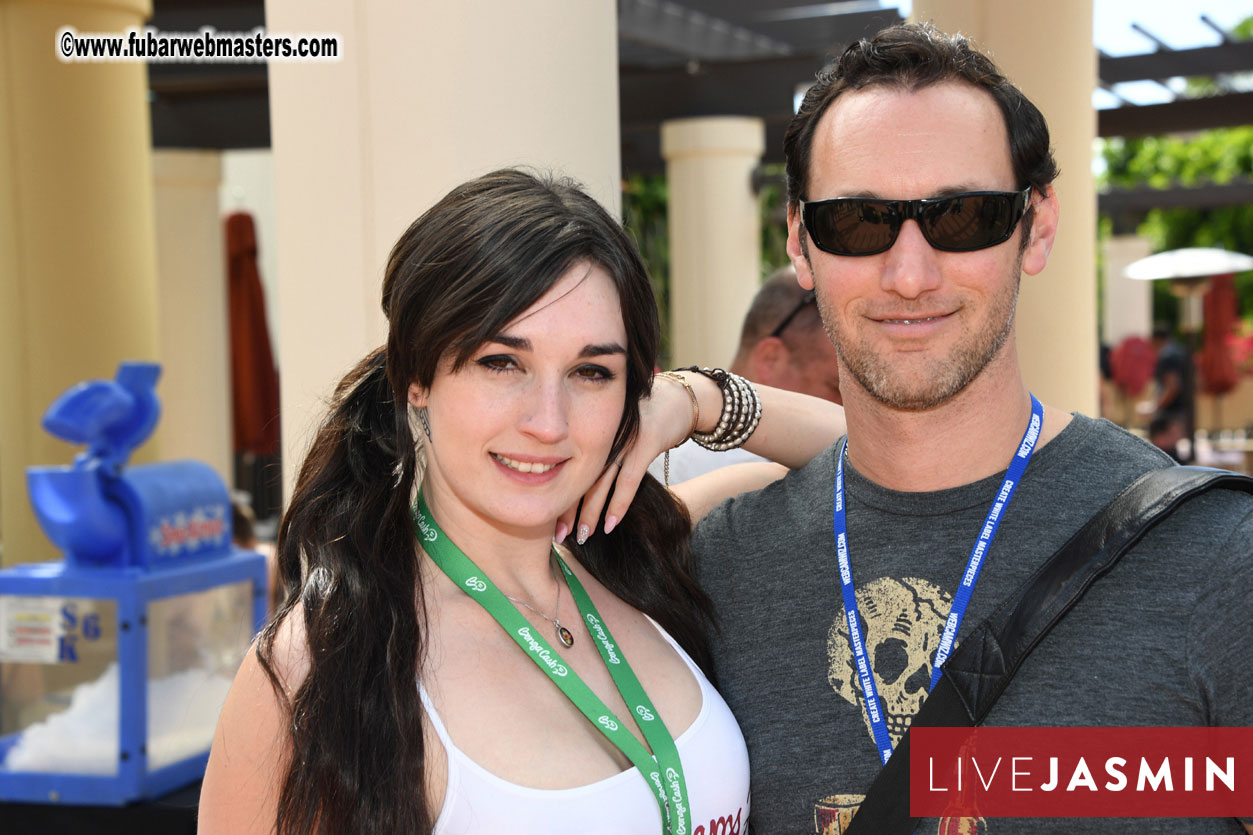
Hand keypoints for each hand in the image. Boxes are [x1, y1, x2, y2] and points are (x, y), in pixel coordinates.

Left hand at [555, 372, 699, 543]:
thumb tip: (582, 488)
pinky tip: (610, 524)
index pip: (569, 468)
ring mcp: (624, 439)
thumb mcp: (618, 435)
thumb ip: (601, 454)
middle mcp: (603, 435)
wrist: (677, 400)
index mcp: (592, 433)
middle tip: (558, 535)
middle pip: (580, 476)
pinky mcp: (646, 443)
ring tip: (583, 536)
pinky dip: (619, 504)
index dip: (560, 495)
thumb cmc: (645, 422)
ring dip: (591, 512)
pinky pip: (629, 480)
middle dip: (568, 508)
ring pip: (601, 482)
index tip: (551, 521)